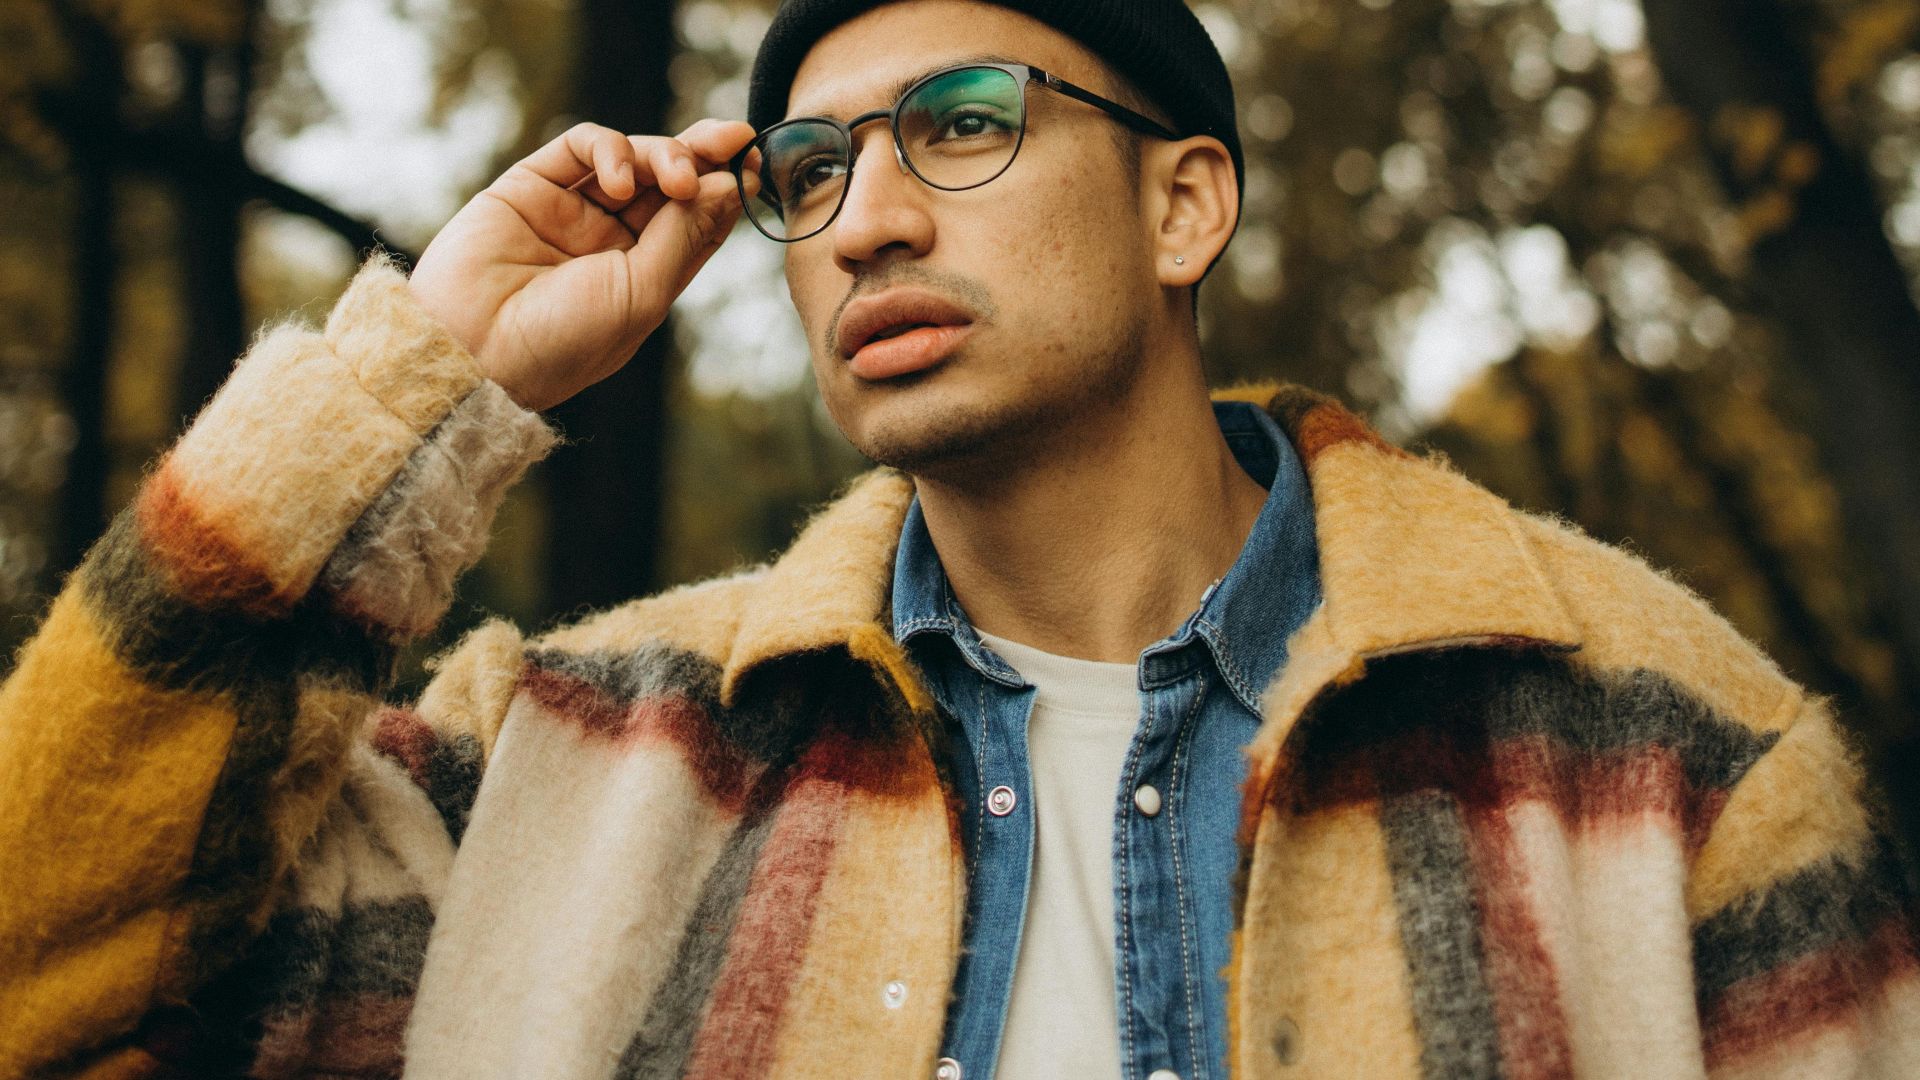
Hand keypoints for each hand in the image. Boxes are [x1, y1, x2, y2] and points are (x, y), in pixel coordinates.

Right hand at [407, 119, 755, 411]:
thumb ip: (684, 235)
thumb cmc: (563, 341)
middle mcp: (612, 240)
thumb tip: (729, 183)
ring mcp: (573, 210)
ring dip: (665, 154)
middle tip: (733, 139)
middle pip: (671, 180)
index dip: (727, 189)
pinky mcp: (533, 184)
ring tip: (676, 177)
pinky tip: (622, 182)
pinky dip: (612, 151)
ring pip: (634, 158)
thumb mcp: (643, 294)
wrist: (472, 351)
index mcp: (645, 275)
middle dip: (705, 154)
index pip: (696, 219)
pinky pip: (584, 147)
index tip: (754, 168)